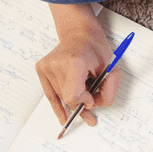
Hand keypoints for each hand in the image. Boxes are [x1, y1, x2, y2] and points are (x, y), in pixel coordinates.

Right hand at [36, 4, 120, 126]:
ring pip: (59, 98)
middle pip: (67, 98)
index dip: (85, 102)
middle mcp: (56, 64)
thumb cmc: (95, 49)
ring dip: (72, 101)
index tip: (92, 97)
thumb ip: (108, 92)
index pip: (73, 95)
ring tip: (83, 97)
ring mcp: (46, 66)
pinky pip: (50, 94)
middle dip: (81, 104)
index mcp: (74, 62)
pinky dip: (58, 105)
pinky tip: (63, 117)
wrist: (79, 33)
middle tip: (90, 106)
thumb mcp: (112, 70)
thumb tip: (93, 106)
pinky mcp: (41, 68)